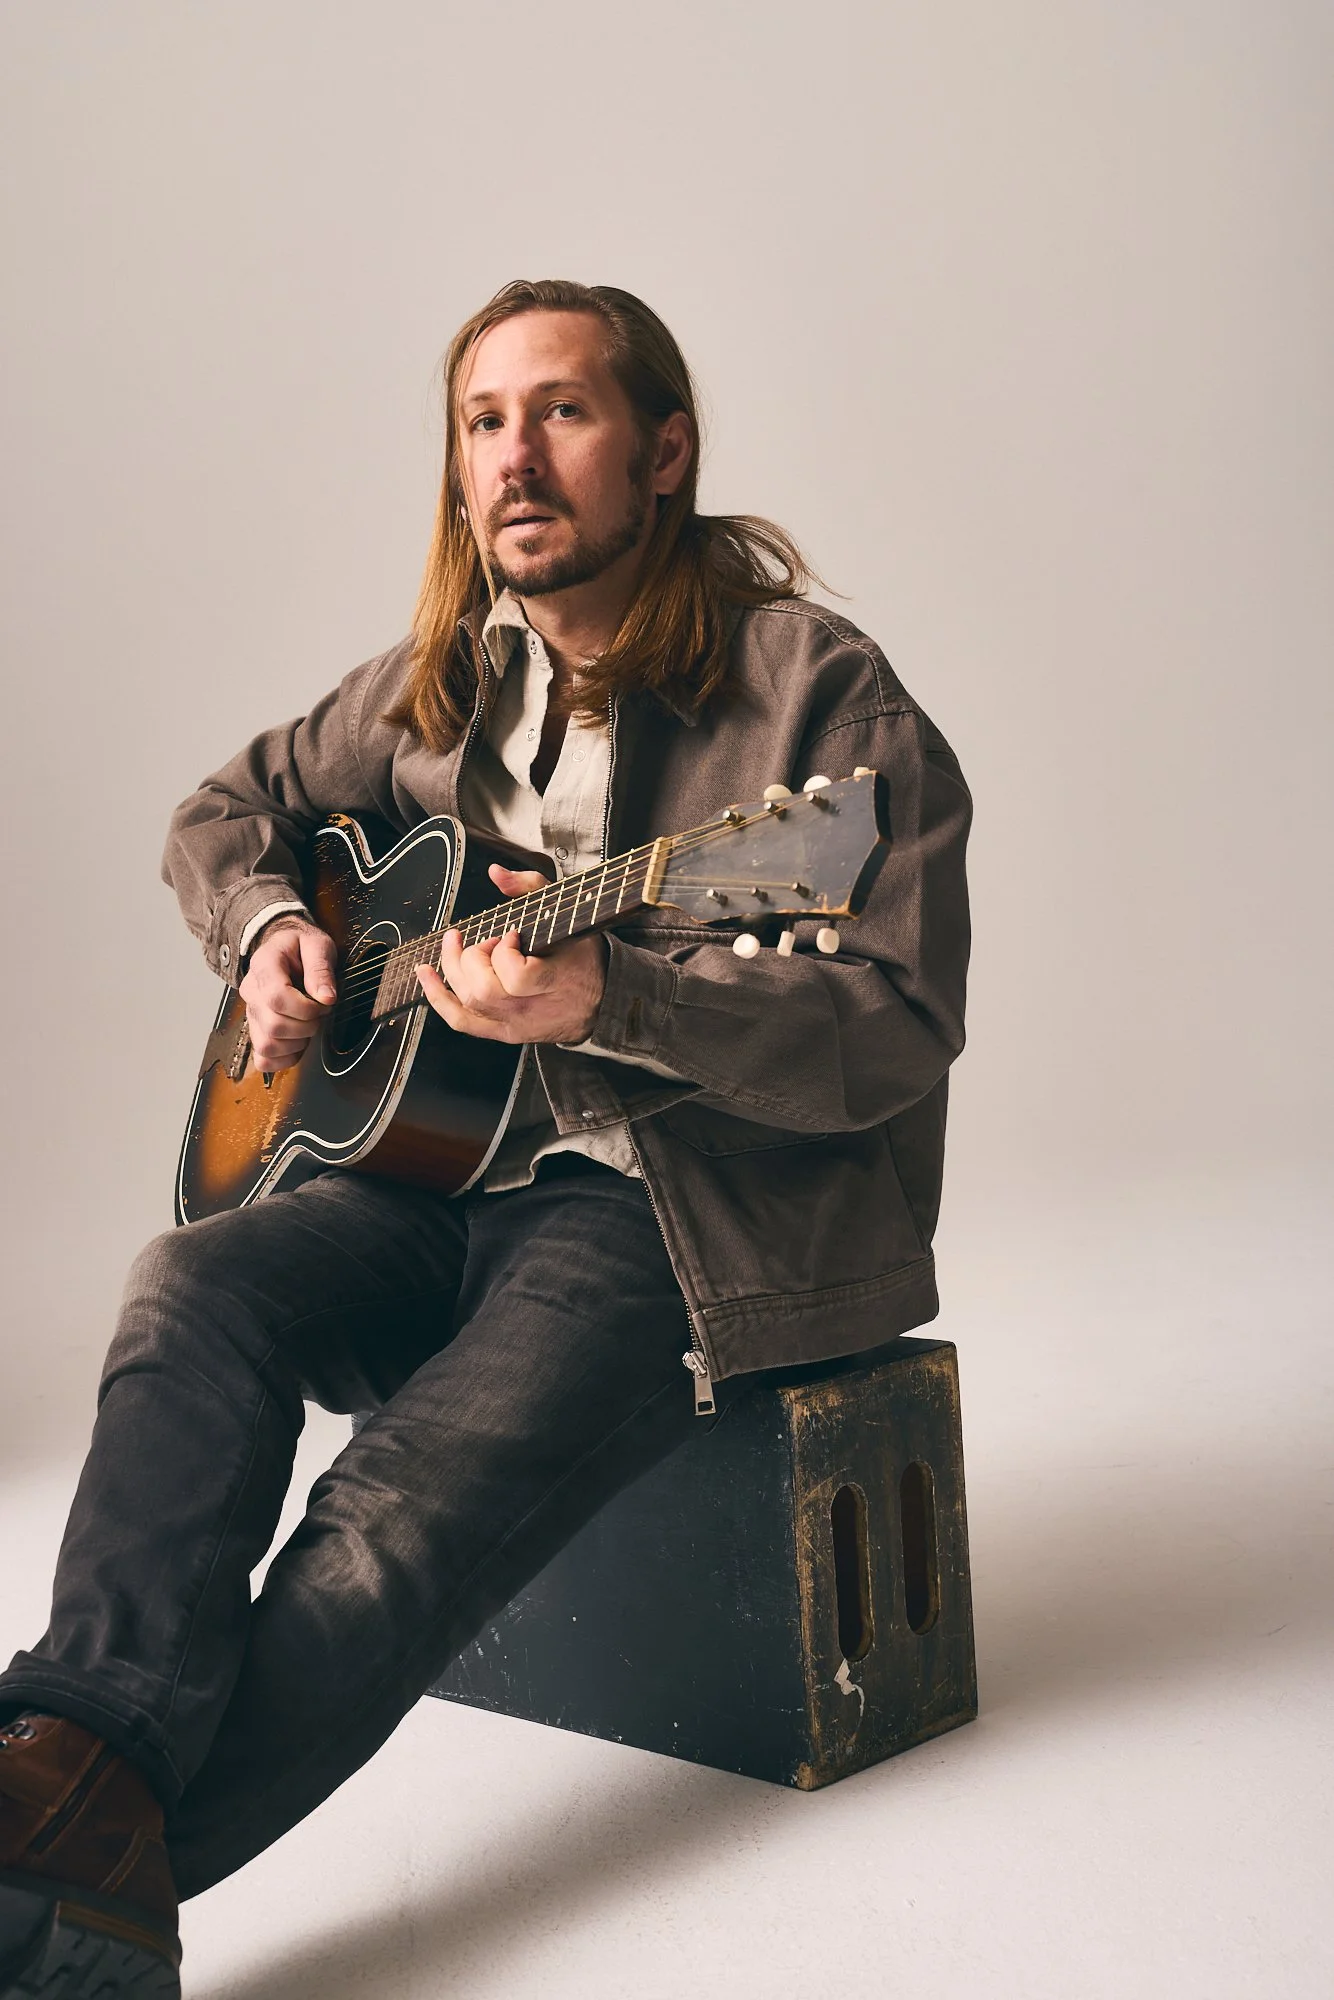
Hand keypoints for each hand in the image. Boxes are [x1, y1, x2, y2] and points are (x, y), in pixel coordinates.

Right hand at [238, 918, 336, 1070]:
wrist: (282, 947)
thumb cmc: (299, 946)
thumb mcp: (316, 944)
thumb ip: (321, 968)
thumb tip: (326, 997)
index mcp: (264, 966)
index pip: (276, 997)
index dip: (305, 1008)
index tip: (322, 1004)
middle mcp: (251, 992)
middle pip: (273, 1025)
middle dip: (307, 1026)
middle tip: (320, 1014)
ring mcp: (251, 1013)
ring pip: (267, 1045)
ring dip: (297, 1043)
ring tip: (308, 1026)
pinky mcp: (255, 1029)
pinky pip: (262, 1058)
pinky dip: (284, 1058)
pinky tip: (298, 1043)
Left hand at [415, 866, 606, 1044]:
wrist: (601, 1001)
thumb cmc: (583, 957)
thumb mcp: (567, 913)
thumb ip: (531, 888)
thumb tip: (496, 873)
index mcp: (554, 981)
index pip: (517, 976)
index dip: (506, 952)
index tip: (514, 934)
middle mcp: (531, 1008)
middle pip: (484, 990)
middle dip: (475, 957)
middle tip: (489, 941)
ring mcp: (515, 1023)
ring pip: (469, 1002)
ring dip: (454, 969)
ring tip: (456, 946)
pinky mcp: (503, 1032)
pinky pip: (461, 1022)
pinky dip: (438, 998)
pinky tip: (426, 975)